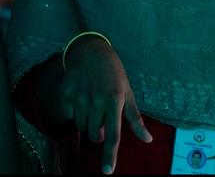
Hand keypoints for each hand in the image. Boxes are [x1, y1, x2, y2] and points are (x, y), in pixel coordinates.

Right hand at [59, 36, 152, 173]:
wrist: (91, 51)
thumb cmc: (114, 74)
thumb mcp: (128, 93)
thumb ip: (135, 119)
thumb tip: (148, 140)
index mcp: (115, 101)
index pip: (113, 135)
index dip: (110, 155)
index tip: (107, 171)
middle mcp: (96, 100)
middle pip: (95, 134)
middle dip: (99, 132)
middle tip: (102, 116)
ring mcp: (79, 97)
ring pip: (81, 127)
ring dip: (87, 122)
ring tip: (92, 103)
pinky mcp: (65, 93)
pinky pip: (69, 115)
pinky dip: (74, 111)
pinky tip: (80, 97)